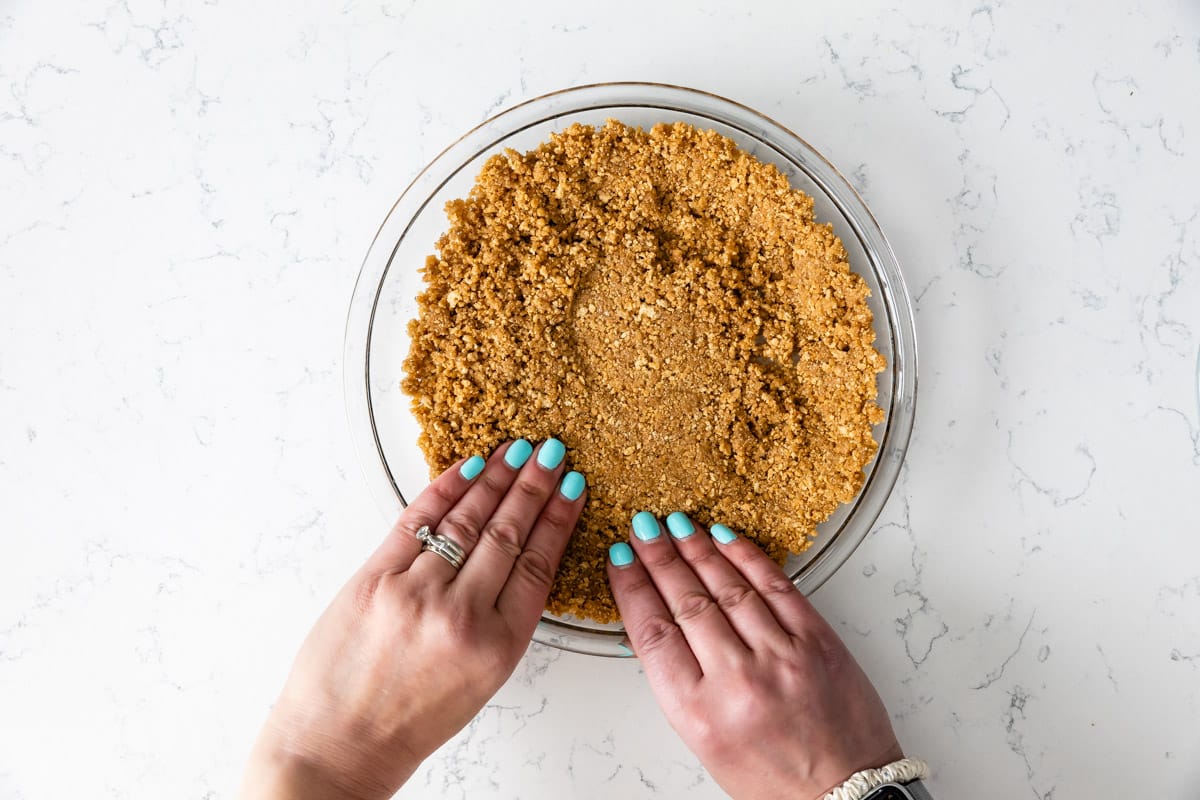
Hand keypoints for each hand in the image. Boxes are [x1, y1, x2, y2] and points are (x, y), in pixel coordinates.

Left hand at [240, 438, 585, 799]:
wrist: (339, 746)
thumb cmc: (406, 723)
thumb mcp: (479, 680)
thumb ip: (500, 621)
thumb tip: (515, 556)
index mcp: (497, 647)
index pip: (538, 566)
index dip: (558, 521)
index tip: (572, 490)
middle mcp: (460, 615)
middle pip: (508, 534)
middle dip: (534, 486)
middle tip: (552, 455)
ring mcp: (415, 593)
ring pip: (467, 520)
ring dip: (496, 478)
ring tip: (517, 451)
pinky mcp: (373, 579)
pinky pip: (415, 520)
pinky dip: (443, 489)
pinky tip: (466, 468)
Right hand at [607, 513, 900, 799]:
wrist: (845, 795)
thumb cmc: (774, 779)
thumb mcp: (704, 740)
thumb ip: (681, 681)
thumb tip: (658, 622)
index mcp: (699, 713)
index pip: (652, 632)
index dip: (631, 587)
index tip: (620, 560)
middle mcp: (737, 681)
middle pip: (685, 601)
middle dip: (658, 557)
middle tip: (643, 529)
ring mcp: (780, 656)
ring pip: (727, 586)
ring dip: (697, 549)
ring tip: (676, 526)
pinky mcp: (817, 641)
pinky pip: (776, 585)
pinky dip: (747, 556)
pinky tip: (725, 538)